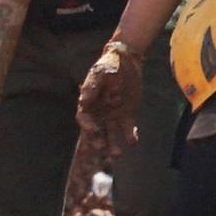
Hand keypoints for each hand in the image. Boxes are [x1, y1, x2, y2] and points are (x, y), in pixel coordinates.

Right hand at [77, 41, 143, 155]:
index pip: (84, 119)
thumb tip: (83, 100)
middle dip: (98, 141)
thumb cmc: (109, 64)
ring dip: (113, 145)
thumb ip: (92, 86)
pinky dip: (130, 136)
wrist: (128, 61)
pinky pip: (127, 129)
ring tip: (117, 154)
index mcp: (89, 103)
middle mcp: (99, 113)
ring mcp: (113, 116)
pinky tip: (133, 142)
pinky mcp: (127, 116)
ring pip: (111, 135)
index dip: (88, 126)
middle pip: (96, 131)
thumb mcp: (100, 72)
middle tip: (103, 149)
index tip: (94, 131)